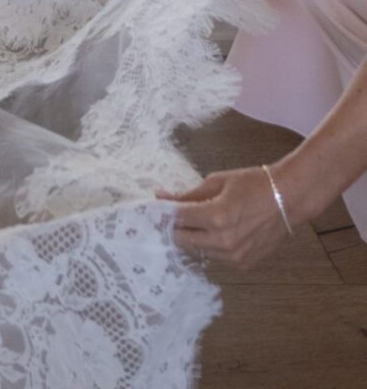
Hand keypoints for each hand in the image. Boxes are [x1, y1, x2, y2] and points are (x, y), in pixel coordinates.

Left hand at [161, 165, 296, 267]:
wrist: (288, 198)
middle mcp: (224, 242)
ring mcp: (235, 257)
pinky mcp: (243, 264)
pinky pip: (217, 256)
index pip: (177, 220)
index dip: (164, 213)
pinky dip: (212, 244)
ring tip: (202, 218)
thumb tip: (162, 198)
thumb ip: (188, 194)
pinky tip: (220, 229)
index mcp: (216, 217)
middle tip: (175, 214)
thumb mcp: (217, 182)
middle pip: (183, 240)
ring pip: (199, 250)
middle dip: (175, 227)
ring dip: (194, 236)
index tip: (157, 207)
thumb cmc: (253, 184)